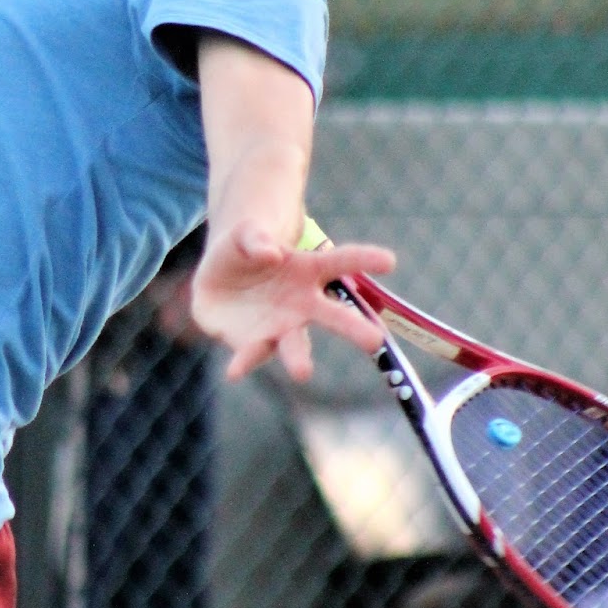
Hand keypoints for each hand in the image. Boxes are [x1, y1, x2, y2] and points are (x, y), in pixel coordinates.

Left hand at [190, 223, 395, 381]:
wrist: (217, 282)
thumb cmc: (244, 252)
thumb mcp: (244, 235)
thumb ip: (255, 240)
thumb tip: (271, 255)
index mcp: (309, 269)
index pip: (342, 262)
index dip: (365, 259)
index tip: (390, 261)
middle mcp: (303, 304)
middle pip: (334, 316)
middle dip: (354, 328)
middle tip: (375, 341)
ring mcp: (280, 328)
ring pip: (294, 344)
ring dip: (299, 358)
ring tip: (303, 372)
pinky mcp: (253, 345)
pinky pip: (250, 354)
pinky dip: (244, 361)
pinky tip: (234, 371)